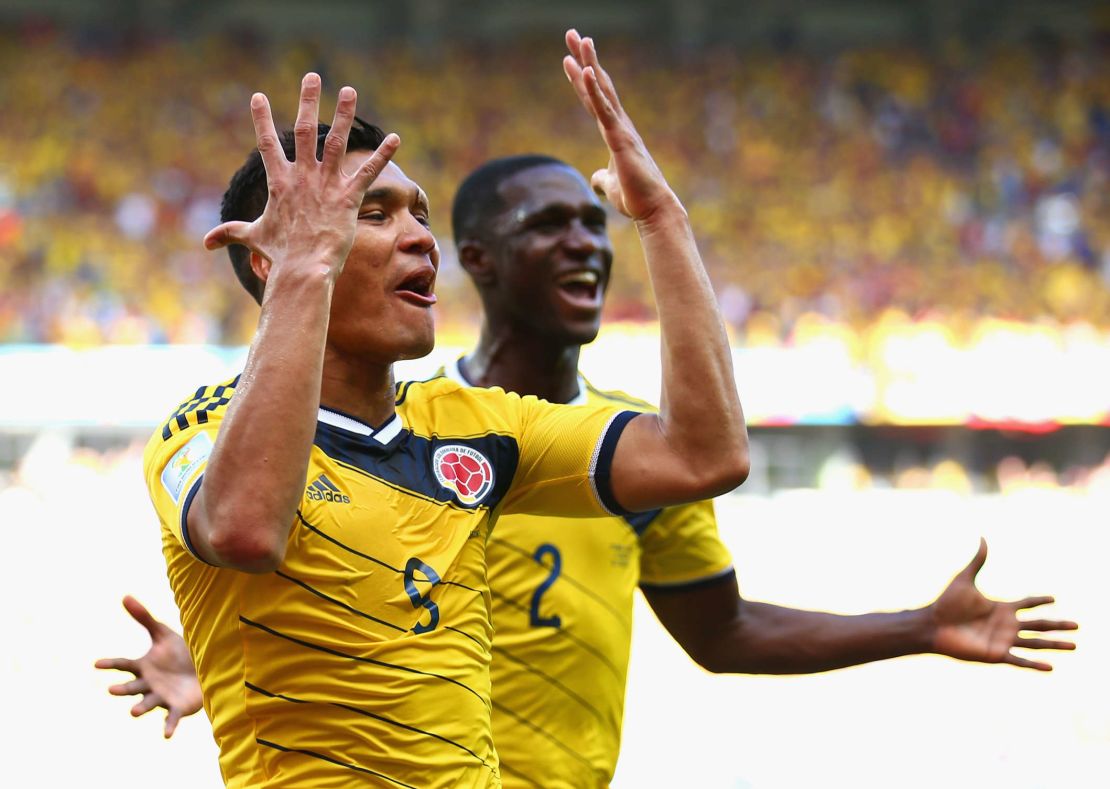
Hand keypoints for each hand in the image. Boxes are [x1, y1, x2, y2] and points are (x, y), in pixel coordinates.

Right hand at [95, 596, 202, 737]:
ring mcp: (161, 697)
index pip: (123, 665)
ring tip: (133, 712)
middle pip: (132, 687)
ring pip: (147, 703)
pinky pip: (171, 718)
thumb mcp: (162, 633)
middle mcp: (148, 684)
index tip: (96, 664)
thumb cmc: (179, 653)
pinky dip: (168, 726)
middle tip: (112, 690)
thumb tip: (124, 595)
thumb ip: (144, 617)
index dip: (110, 664)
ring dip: (140, 708)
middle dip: (122, 689)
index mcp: (143, 667)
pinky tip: (165, 735)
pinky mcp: (177, 707)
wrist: (203, 668)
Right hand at [203, 73, 400, 278]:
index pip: (266, 144)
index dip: (261, 119)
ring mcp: (326, 185)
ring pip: (336, 142)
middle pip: (304, 130)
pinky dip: (383, 155)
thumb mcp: (253, 239)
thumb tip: (205, 243)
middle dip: (307, 100)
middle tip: (312, 75)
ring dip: (344, 115)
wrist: (303, 269)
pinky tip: (396, 138)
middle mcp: (302, 177)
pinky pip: (367, 171)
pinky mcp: (349, 198)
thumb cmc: (279, 256)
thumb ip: (231, 234)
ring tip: (349, 90)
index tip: (258, 96)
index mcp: (279, 182)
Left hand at [563, 30, 678, 222]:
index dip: (582, 79)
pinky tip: (586, 71)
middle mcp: (619, 125)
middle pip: (598, 85)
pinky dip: (594, 90)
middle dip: (585, 58)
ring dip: (589, 63)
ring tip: (578, 39)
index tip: (571, 59)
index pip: (594, 100)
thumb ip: (602, 178)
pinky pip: (604, 110)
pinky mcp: (620, 139)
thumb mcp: (611, 185)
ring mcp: (620, 129)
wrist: (653, 210)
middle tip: (573, 34)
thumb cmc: (636, 198)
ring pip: (601, 90)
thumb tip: (595, 179)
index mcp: (615, 133)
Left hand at [930, 539, 1077, 670]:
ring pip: (1035, 642)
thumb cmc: (946, 603)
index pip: (1027, 604)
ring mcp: (1003, 640)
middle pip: (1039, 624)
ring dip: (1055, 645)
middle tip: (1078, 625)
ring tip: (1074, 646)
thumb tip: (982, 537)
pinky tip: (1051, 667)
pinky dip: (1035, 664)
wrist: (932, 624)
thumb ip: (977, 561)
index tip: (1054, 598)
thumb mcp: (965, 579)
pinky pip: (1019, 660)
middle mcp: (1006, 625)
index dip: (1039, 601)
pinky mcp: (996, 654)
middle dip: (1058, 625)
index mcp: (1001, 608)